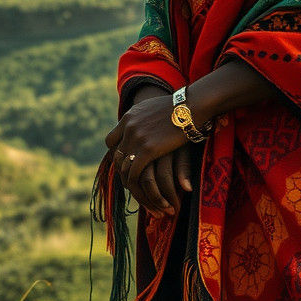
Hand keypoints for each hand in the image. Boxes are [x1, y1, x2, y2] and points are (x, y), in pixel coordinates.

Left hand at [105, 90, 188, 213]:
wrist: (190, 105)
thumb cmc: (178, 107)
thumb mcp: (153, 108)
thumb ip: (144, 118)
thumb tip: (146, 129)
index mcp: (128, 117)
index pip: (111, 141)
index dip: (117, 154)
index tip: (127, 163)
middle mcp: (128, 128)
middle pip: (117, 157)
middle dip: (123, 172)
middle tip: (133, 184)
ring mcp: (136, 138)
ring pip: (124, 169)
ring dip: (131, 185)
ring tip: (141, 195)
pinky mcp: (146, 150)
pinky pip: (134, 174)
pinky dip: (137, 187)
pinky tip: (147, 193)